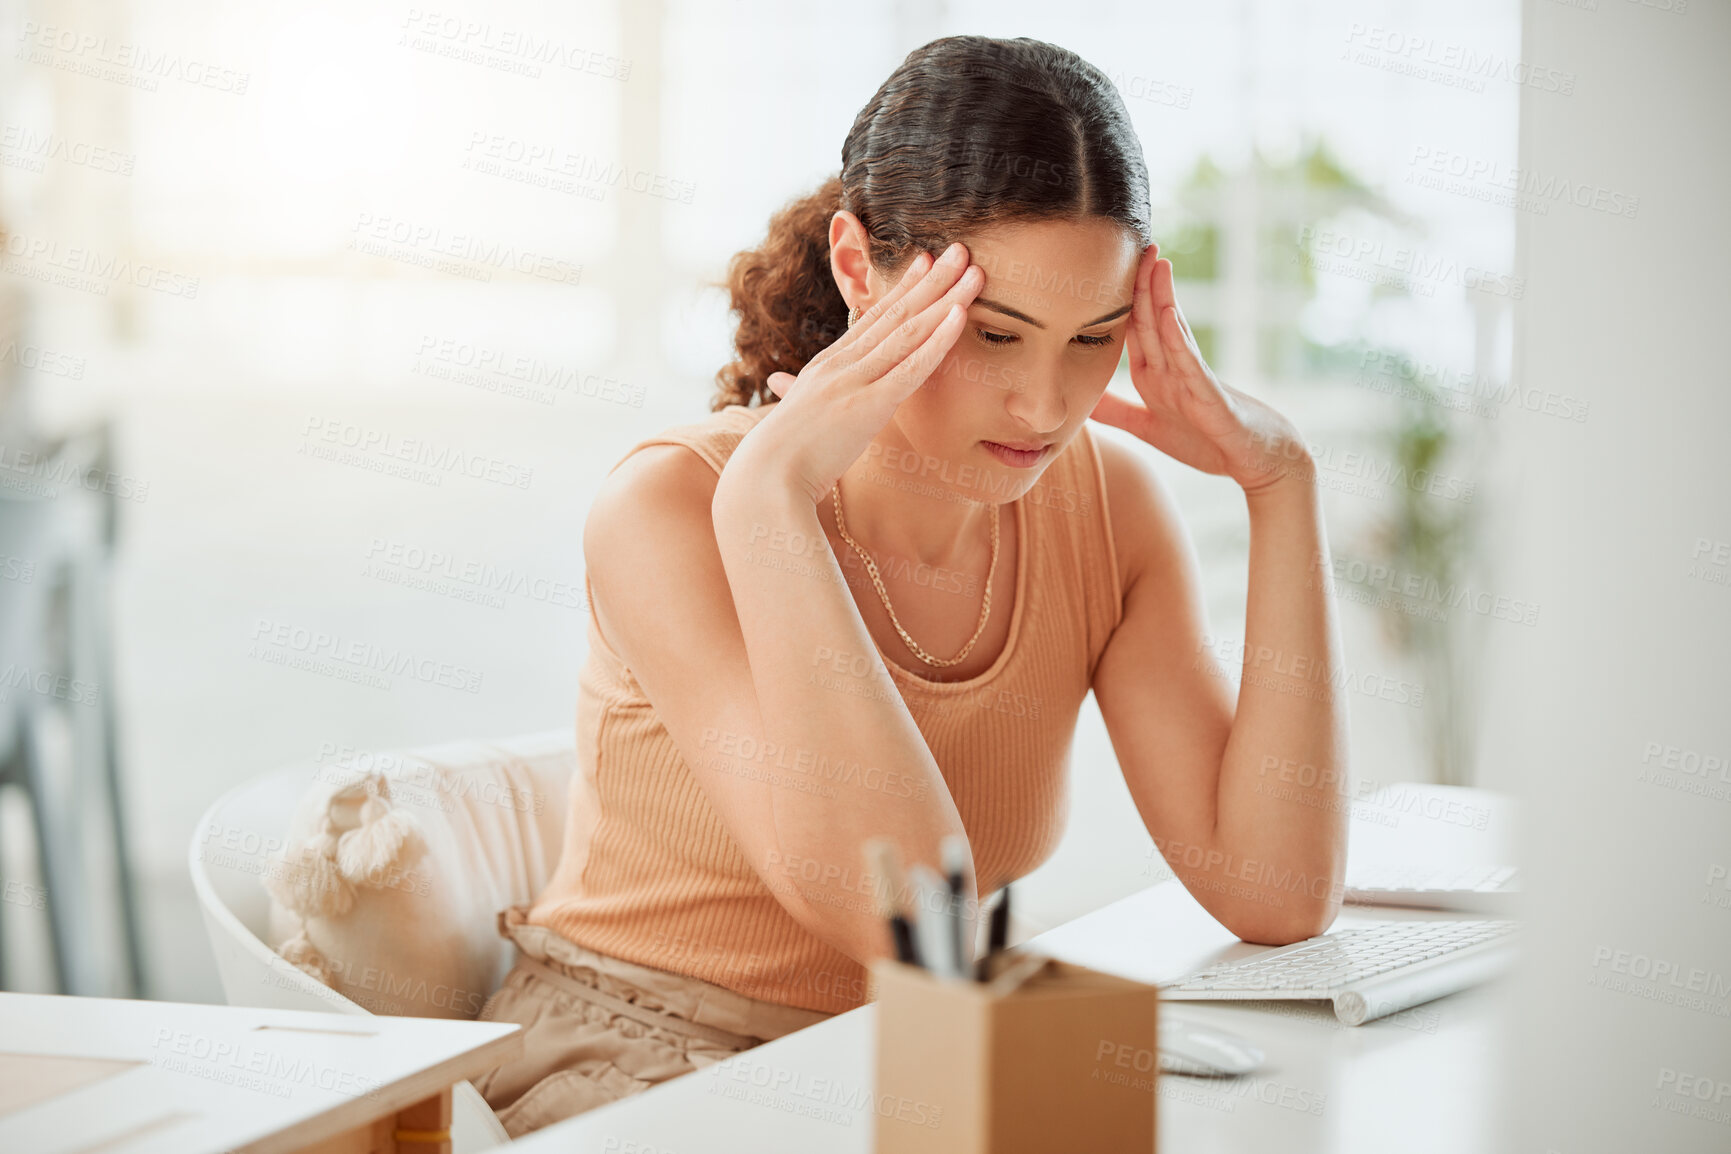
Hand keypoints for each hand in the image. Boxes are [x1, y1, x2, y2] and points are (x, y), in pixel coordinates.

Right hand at [735, 241, 984, 505]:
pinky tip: (959, 315)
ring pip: (909, 331)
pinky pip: (911, 368)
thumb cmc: (774, 458)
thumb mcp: (792, 415)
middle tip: (962, 250)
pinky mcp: (869, 406)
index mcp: (827, 366)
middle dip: (931, 280)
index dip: (901, 289)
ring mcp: (855, 381)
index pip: (871, 319)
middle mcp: (842, 364)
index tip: (925, 261)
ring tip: (974, 271)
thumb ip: (794, 394)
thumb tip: (777, 384)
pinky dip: (937, 339)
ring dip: (945, 297)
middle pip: (895, 314)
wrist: (764, 478)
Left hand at [1089, 244, 1310, 494]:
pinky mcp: (1211, 395)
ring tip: (1156, 262)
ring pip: (1173, 331)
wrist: (1257, 461)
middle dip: (1142, 284)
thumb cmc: (1208, 442)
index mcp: (1155, 375)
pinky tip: (1169, 314)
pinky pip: (1192, 363)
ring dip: (1163, 297)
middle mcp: (1173, 369)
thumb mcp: (1148, 427)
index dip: (1119, 300)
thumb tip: (1081, 399)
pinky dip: (1179, 339)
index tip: (1103, 269)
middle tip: (1133, 245)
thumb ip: (1116, 412)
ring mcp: (1193, 379)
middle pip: (1152, 320)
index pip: (1133, 330)